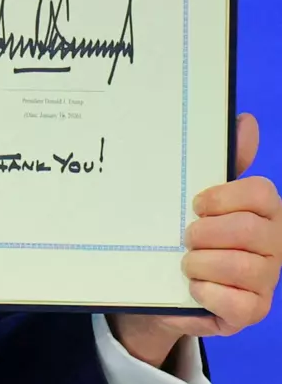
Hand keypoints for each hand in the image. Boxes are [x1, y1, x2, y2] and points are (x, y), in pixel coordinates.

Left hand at [111, 113, 281, 367]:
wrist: (163, 286)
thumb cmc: (187, 235)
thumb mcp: (198, 200)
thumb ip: (223, 164)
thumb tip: (246, 122)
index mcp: (264, 212)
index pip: (262, 194)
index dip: (225, 197)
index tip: (195, 204)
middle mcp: (274, 244)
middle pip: (249, 229)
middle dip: (207, 232)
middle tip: (185, 237)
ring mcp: (266, 280)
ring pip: (242, 266)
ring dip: (201, 263)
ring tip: (185, 263)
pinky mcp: (253, 312)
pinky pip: (237, 302)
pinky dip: (208, 292)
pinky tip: (194, 288)